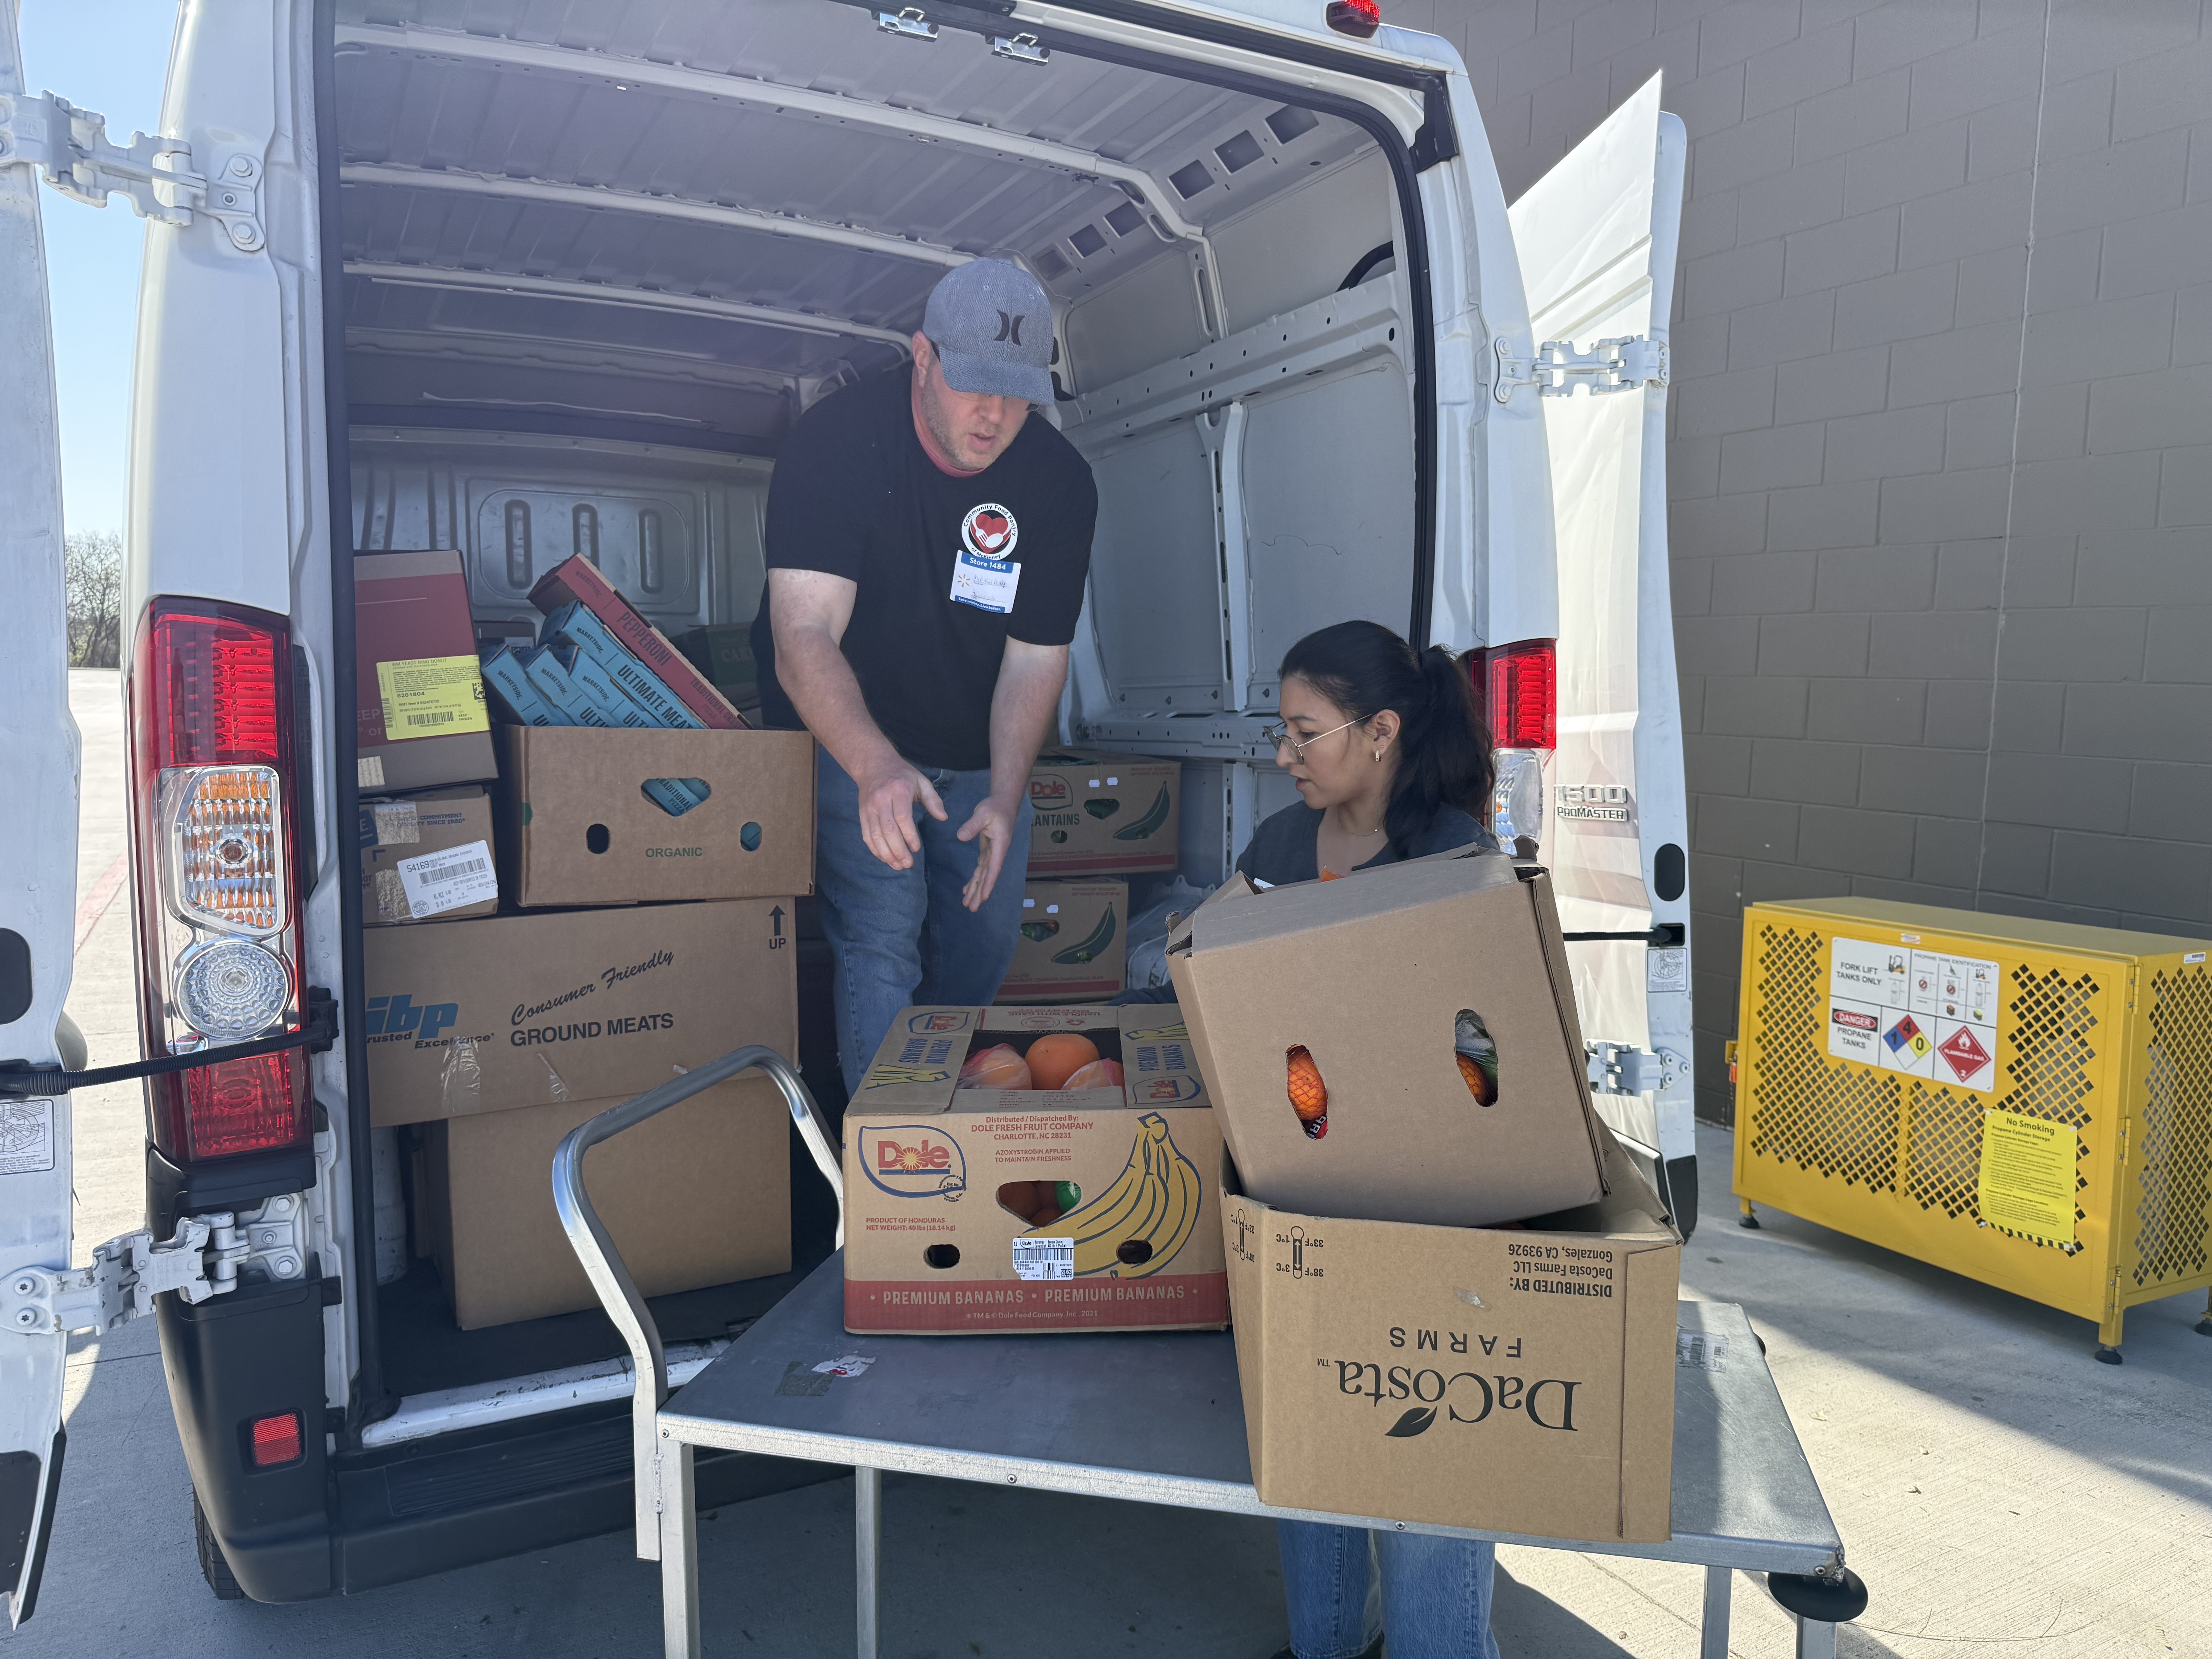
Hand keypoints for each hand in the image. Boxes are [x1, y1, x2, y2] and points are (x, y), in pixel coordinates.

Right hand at [854, 760, 946, 870]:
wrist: (873, 765)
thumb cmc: (901, 775)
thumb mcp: (921, 781)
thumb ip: (933, 800)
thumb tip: (943, 818)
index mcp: (898, 790)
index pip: (902, 817)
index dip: (909, 836)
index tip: (916, 848)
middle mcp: (881, 800)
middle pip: (888, 829)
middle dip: (898, 850)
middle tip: (909, 864)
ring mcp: (869, 808)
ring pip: (875, 835)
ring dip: (886, 854)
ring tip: (898, 866)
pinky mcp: (862, 814)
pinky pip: (867, 835)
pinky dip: (875, 850)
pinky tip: (885, 859)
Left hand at [955, 790, 1023, 911]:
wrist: (1003, 803)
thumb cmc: (995, 808)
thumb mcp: (982, 814)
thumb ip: (972, 826)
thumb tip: (960, 837)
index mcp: (999, 847)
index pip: (993, 868)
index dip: (988, 883)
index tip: (984, 898)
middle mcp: (997, 854)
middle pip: (987, 877)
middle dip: (979, 893)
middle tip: (972, 908)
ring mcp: (992, 854)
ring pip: (983, 875)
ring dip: (976, 889)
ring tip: (968, 904)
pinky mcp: (987, 851)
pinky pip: (981, 869)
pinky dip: (975, 879)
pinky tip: (967, 889)